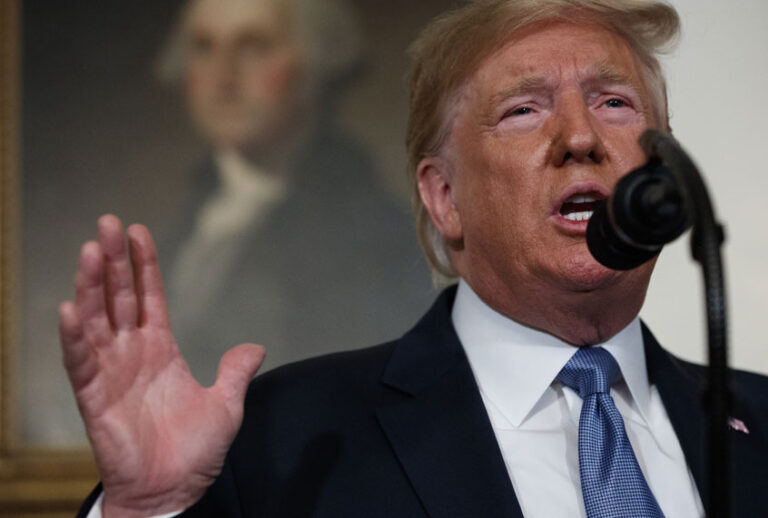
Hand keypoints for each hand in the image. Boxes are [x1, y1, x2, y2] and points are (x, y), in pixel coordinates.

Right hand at [59, 215, 264, 516]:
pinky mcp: (93, 398)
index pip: (149, 297)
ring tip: (91, 251)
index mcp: (160, 349)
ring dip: (91, 286)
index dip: (143, 264)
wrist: (172, 491)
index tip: (139, 231)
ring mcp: (111, 372)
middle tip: (106, 223)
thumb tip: (255, 346)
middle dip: (113, 261)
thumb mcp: (225, 406)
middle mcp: (131, 353)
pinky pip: (80, 363)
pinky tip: (69, 308)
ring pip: (95, 320)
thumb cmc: (194, 452)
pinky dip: (73, 338)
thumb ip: (235, 372)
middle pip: (118, 297)